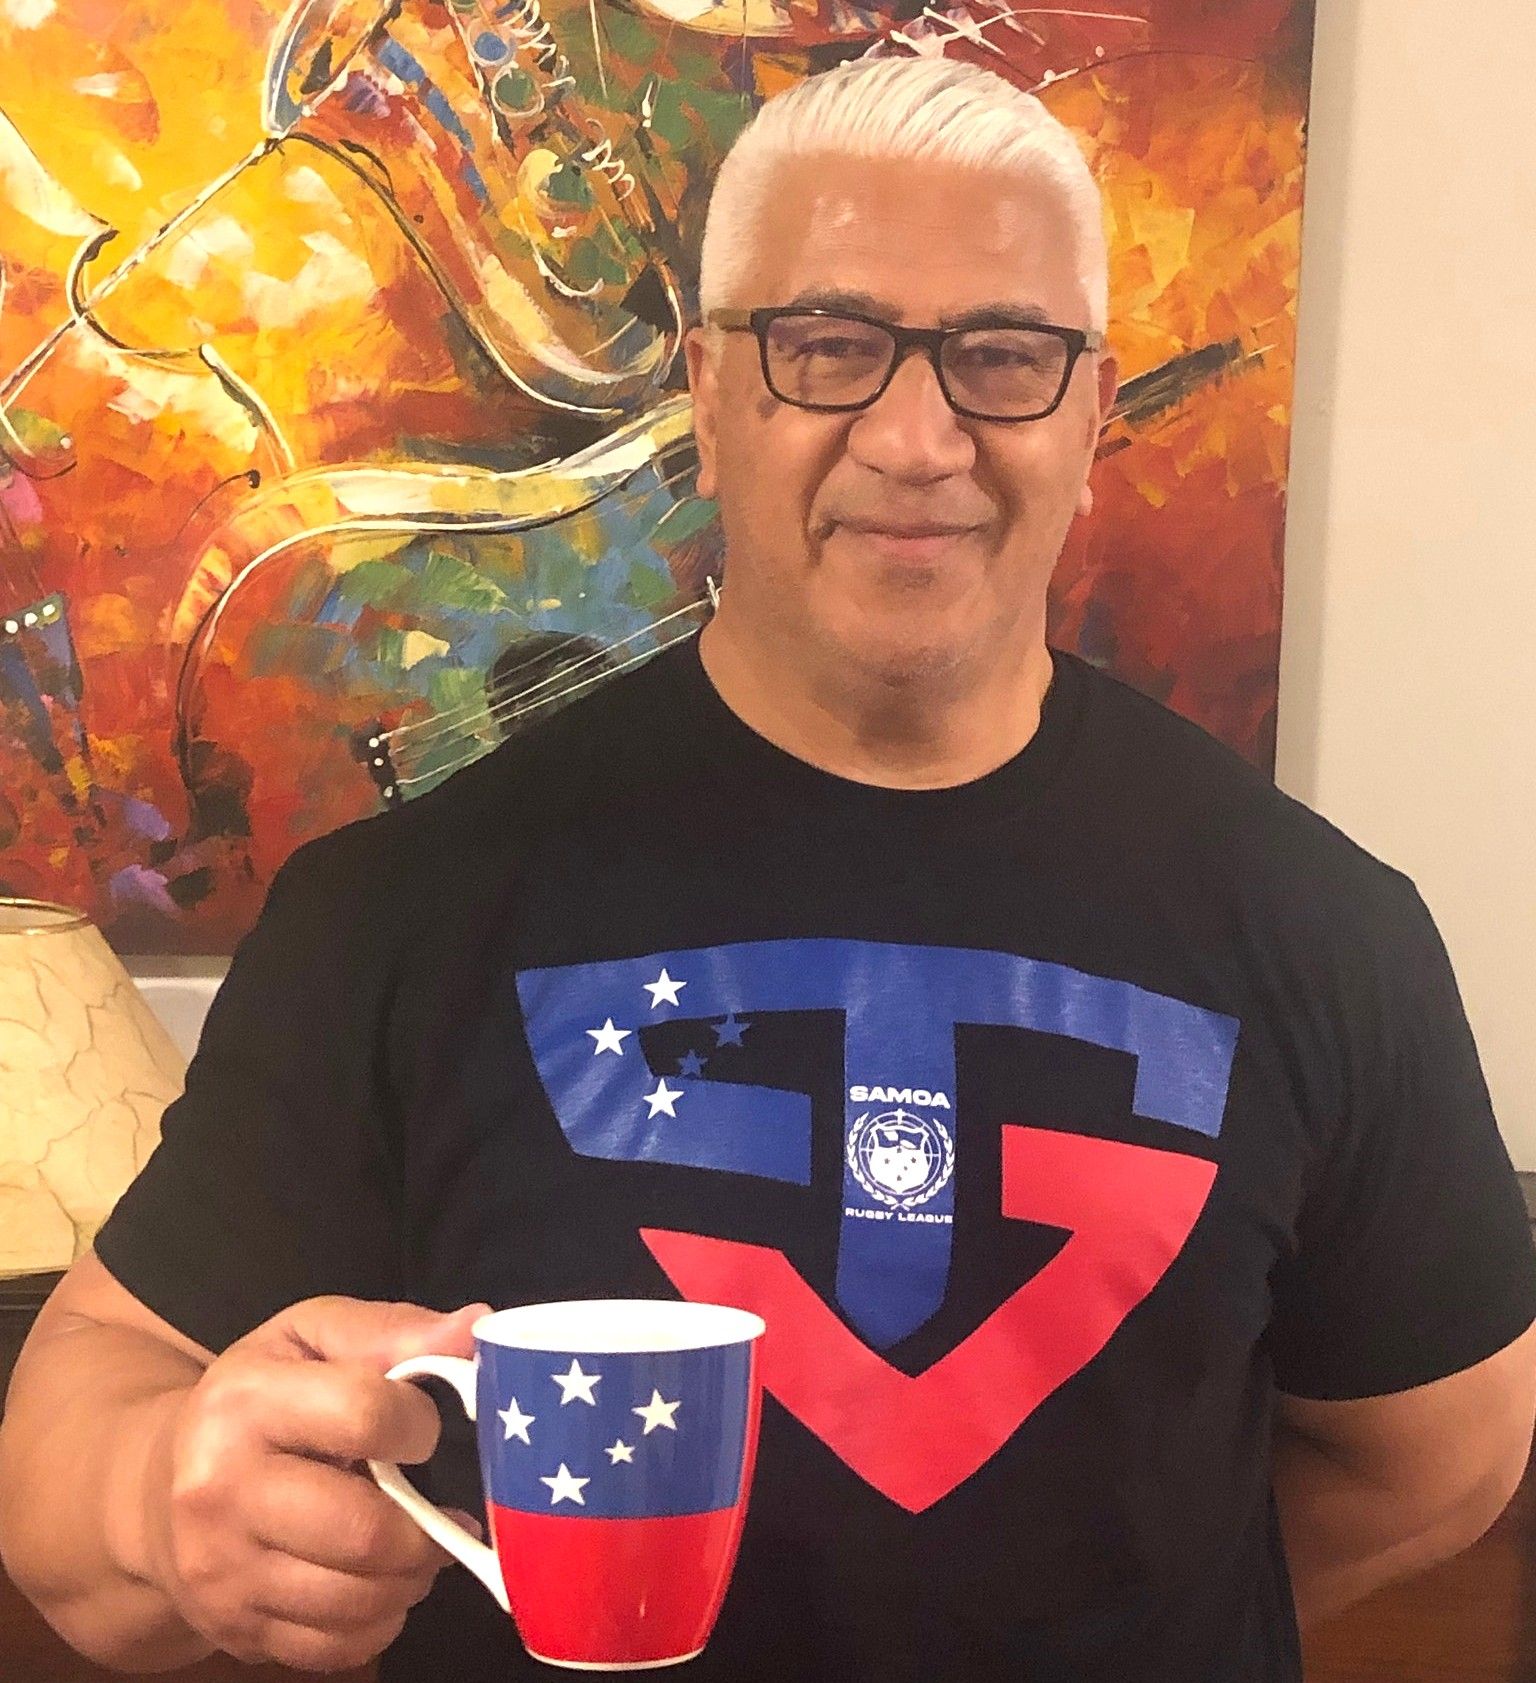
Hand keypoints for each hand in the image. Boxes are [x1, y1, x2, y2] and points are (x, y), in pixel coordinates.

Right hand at [139, 1296, 491, 1671]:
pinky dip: (380, 1620)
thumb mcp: (310, 1338)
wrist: (155, 1490)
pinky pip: (338, 1647)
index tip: (421, 1427)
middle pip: (366, 1532)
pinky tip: (376, 1580)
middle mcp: (222, 1493)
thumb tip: (475, 1328)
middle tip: (441, 1510)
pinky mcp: (235, 1631)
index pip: (365, 1415)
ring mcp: (223, 1573)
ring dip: (412, 1577)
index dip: (418, 1422)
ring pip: (359, 1600)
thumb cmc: (257, 1399)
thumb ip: (392, 1330)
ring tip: (414, 1544)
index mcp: (245, 1403)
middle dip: (427, 1527)